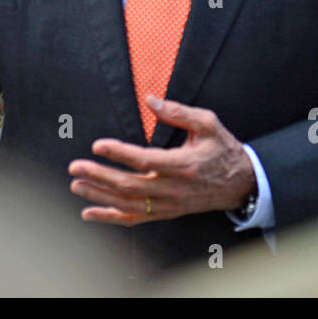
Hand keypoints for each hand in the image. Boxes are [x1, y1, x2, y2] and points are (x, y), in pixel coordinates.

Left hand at [67, 96, 256, 224]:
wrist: (241, 183)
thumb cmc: (222, 149)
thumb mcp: (208, 123)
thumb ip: (178, 112)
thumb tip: (150, 100)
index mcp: (183, 165)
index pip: (145, 161)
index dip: (119, 153)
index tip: (97, 145)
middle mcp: (174, 189)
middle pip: (130, 186)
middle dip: (99, 176)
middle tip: (75, 166)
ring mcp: (169, 205)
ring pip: (128, 205)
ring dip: (99, 196)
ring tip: (76, 185)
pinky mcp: (166, 213)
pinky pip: (135, 218)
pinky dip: (110, 217)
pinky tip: (89, 212)